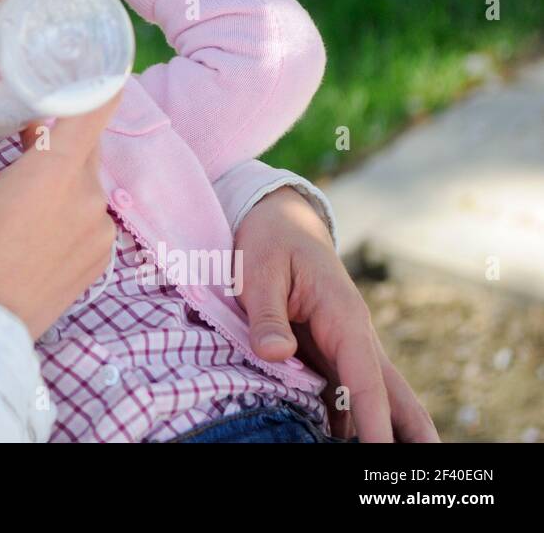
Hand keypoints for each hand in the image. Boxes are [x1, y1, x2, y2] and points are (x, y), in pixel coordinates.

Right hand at [0, 64, 120, 339]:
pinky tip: (28, 221)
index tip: (80, 58)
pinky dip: (64, 208)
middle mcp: (88, 199)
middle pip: (83, 141)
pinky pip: (87, 214)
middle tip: (18, 123)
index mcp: (54, 174)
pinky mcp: (99, 259)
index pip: (97, 105)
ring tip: (13, 182)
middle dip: (54, 130)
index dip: (94, 75)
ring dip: (56, 172)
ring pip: (83, 179)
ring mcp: (98, 232)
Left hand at [234, 187, 439, 442]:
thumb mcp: (260, 272)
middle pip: (391, 393)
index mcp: (343, 317)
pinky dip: (351, 421)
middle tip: (430, 466)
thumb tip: (274, 354)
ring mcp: (343, 347)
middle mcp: (353, 337)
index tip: (382, 453)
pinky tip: (345, 444)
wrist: (279, 222)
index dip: (374, 419)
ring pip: (373, 396)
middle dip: (410, 432)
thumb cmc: (270, 244)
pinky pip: (343, 393)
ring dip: (385, 430)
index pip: (364, 377)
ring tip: (389, 467)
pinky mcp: (327, 353)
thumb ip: (267, 315)